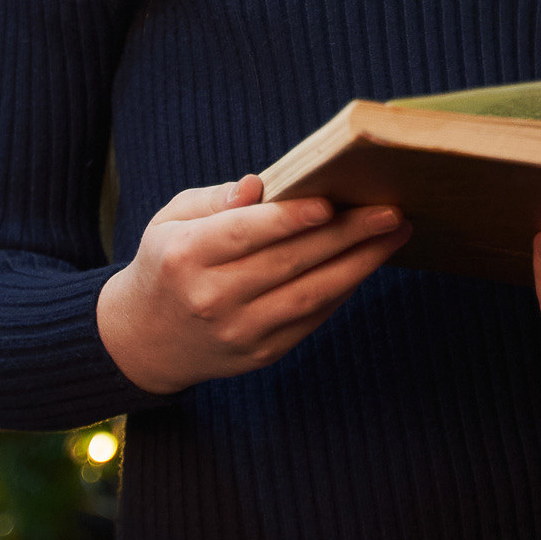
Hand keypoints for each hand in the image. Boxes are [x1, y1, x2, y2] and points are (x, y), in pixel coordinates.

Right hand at [96, 174, 410, 395]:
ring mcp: (239, 332)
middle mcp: (212, 298)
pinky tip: (367, 261)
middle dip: (345, 235)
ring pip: (310, 295)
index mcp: (185, 256)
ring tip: (395, 234)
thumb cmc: (167, 262)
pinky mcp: (262, 354)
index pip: (245, 234)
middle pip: (289, 263)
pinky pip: (312, 318)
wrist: (145, 339)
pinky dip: (344, 288)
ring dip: (359, 264)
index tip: (331, 202)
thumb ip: (215, 200)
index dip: (290, 219)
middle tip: (389, 211)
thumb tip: (257, 185)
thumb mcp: (171, 219)